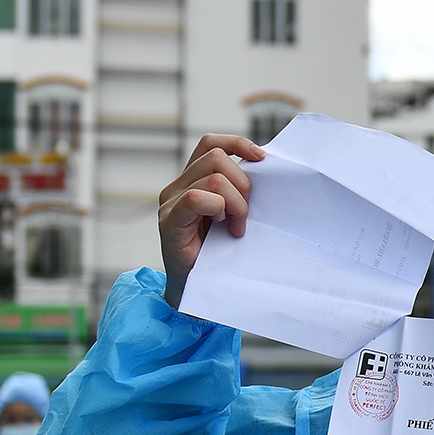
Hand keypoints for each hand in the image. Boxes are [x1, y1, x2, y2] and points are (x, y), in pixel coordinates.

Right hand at [158, 135, 264, 304]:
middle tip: (245, 216)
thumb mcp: (233, 215)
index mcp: (192, 181)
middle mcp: (176, 187)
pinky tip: (223, 227)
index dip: (237, 144)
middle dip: (242, 184)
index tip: (261, 158)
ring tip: (236, 227)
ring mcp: (170, 203)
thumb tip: (264, 167)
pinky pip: (196, 199)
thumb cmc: (219, 255)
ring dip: (235, 203)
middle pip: (216, 159)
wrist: (197, 290)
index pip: (210, 144)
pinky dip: (218, 209)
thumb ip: (237, 191)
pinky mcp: (169, 221)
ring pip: (212, 178)